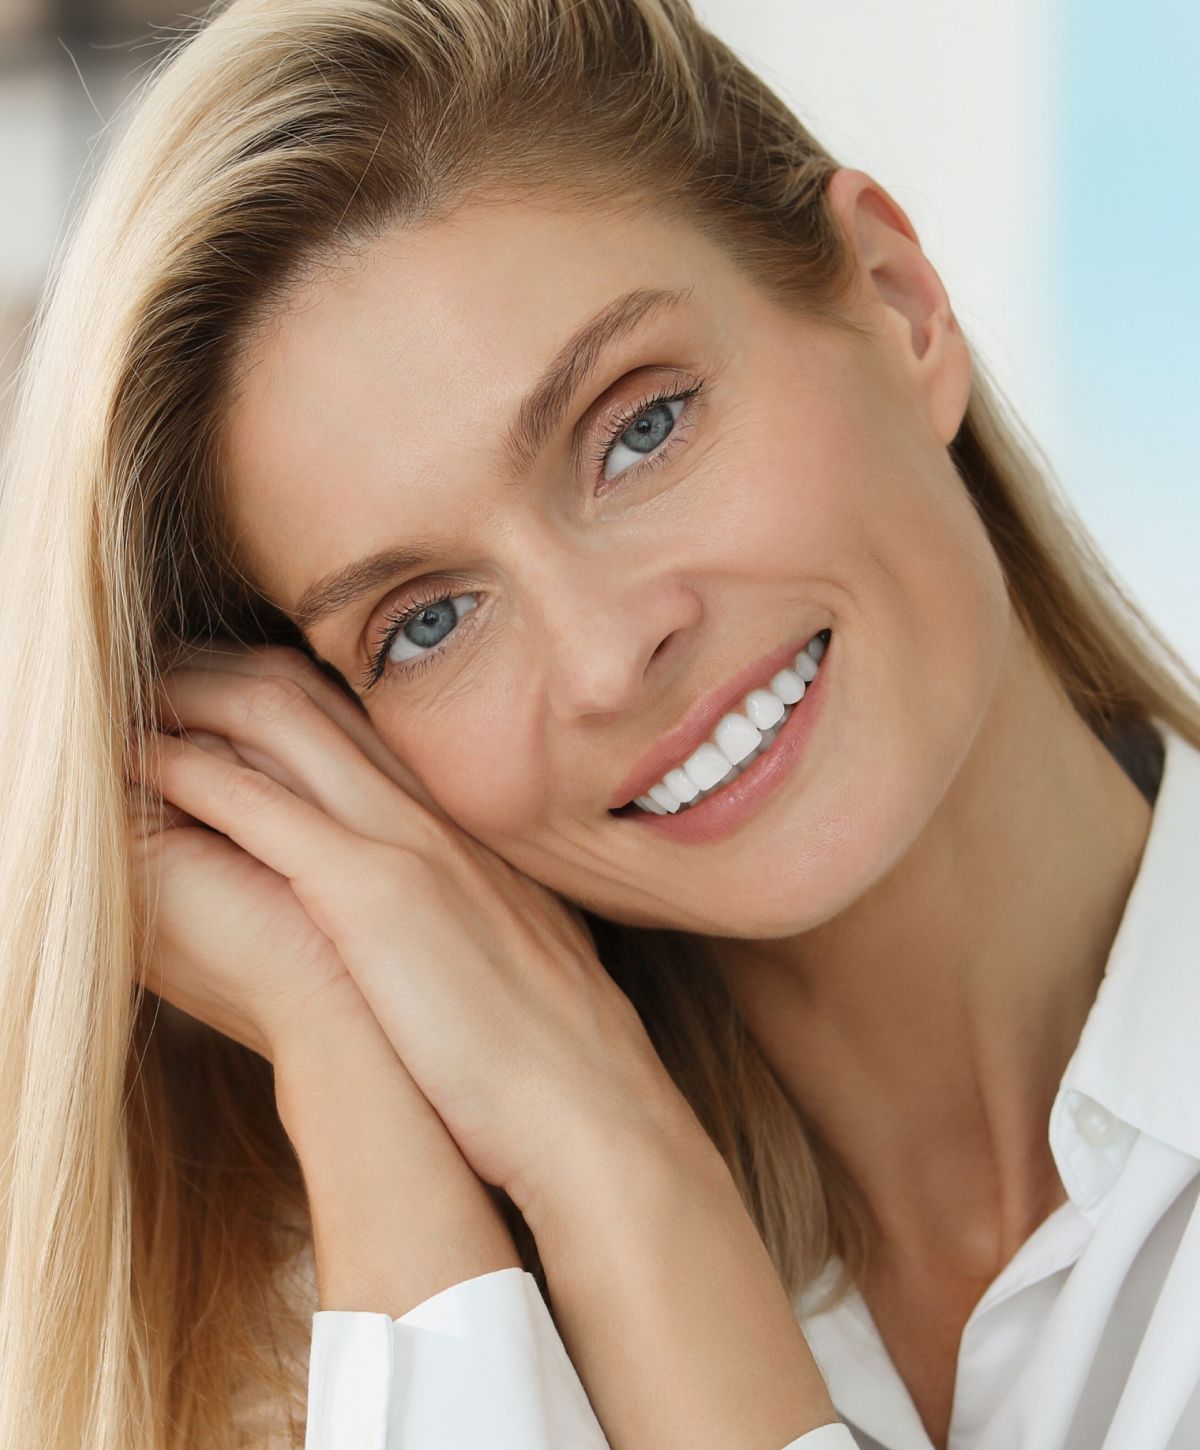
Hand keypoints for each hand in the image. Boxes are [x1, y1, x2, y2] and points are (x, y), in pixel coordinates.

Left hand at [129, 644, 701, 1218]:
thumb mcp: (511, 962)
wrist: (589, 1110)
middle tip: (155, 671)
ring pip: (276, 725)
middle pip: (308, 700)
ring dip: (192, 698)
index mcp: (455, 831)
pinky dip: (187, 774)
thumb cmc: (547, 1061)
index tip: (217, 690)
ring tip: (129, 694)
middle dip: (220, 671)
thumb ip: (467, 923)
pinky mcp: (373, 889)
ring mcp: (403, 842)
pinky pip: (255, 803)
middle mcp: (428, 815)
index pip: (351, 725)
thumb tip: (432, 935)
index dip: (275, 693)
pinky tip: (136, 763)